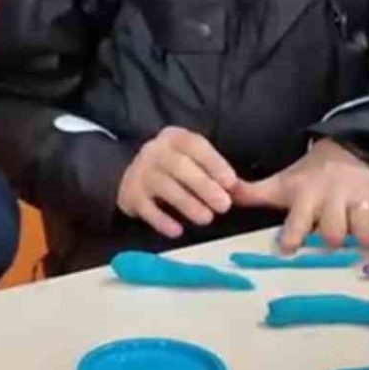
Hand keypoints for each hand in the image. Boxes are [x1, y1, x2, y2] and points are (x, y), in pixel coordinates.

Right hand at [117, 126, 236, 238]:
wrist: (132, 177)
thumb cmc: (173, 169)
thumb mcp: (191, 160)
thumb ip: (212, 172)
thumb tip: (238, 191)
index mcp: (174, 138)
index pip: (195, 146)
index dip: (214, 163)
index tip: (232, 183)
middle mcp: (155, 151)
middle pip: (179, 166)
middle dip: (204, 186)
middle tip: (225, 206)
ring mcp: (141, 172)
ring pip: (164, 186)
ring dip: (187, 203)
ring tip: (206, 219)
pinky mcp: (130, 195)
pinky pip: (146, 208)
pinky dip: (162, 220)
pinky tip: (177, 231)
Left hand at [232, 139, 368, 251]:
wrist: (345, 151)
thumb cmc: (307, 177)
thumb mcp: (281, 183)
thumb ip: (253, 192)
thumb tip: (224, 196)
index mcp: (307, 196)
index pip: (298, 220)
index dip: (293, 234)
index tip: (289, 248)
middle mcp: (333, 200)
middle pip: (333, 231)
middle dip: (330, 239)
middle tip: (328, 244)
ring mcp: (360, 201)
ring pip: (363, 227)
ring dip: (363, 237)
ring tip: (360, 244)